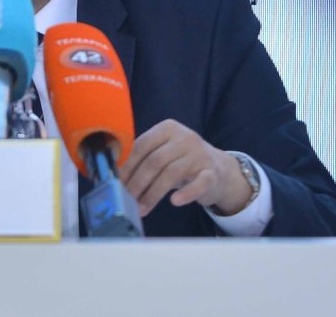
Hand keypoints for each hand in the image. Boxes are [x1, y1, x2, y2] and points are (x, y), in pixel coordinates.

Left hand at [119, 119, 252, 216]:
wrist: (218, 168)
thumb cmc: (182, 161)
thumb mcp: (164, 153)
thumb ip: (144, 160)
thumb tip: (118, 178)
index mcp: (167, 128)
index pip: (142, 145)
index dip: (128, 166)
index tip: (117, 183)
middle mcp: (185, 137)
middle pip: (155, 161)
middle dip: (137, 183)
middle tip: (127, 199)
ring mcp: (200, 154)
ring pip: (171, 174)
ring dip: (153, 194)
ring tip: (142, 208)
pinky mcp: (212, 173)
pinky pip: (199, 183)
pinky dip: (186, 193)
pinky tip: (174, 202)